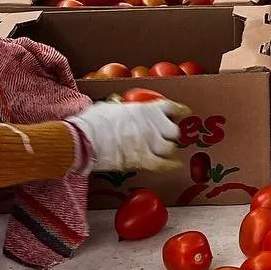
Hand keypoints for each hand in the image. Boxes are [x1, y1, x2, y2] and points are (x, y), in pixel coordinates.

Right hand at [67, 99, 189, 171]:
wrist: (85, 138)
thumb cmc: (93, 121)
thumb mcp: (108, 107)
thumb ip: (119, 107)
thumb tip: (117, 104)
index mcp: (144, 109)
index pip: (170, 108)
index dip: (180, 111)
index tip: (185, 112)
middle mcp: (151, 125)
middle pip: (174, 131)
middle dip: (172, 134)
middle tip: (168, 137)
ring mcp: (149, 143)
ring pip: (170, 148)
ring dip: (169, 150)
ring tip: (167, 152)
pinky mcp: (143, 159)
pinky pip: (163, 164)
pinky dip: (171, 166)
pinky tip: (175, 166)